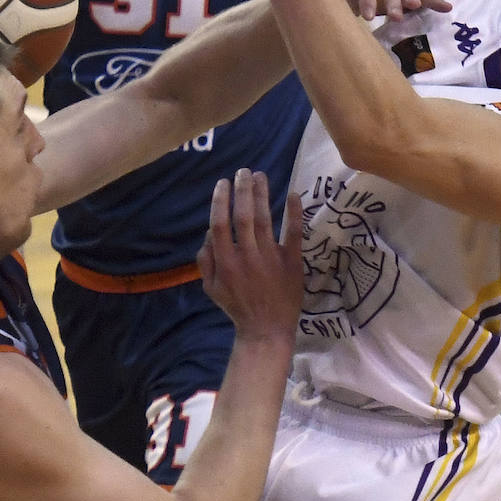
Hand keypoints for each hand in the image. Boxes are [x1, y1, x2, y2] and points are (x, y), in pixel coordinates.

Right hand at [198, 169, 302, 340]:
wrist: (266, 329)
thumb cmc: (237, 306)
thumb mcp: (211, 288)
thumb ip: (206, 260)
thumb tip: (209, 232)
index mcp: (225, 262)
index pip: (220, 223)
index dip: (220, 201)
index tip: (222, 183)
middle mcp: (247, 256)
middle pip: (242, 215)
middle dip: (242, 190)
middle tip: (243, 171)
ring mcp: (270, 258)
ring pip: (264, 219)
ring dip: (262, 194)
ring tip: (260, 175)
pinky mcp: (292, 261)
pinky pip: (294, 234)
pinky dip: (294, 213)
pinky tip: (293, 194)